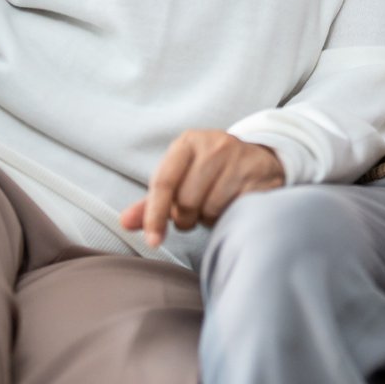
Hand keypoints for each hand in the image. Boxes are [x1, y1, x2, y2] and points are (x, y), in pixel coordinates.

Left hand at [121, 132, 283, 247]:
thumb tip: (125, 222)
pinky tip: (231, 206)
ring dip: (209, 218)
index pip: (164, 182)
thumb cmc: (210, 173)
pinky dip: (229, 216)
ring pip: (210, 208)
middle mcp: (214, 144)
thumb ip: (151, 203)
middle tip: (195, 212)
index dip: (155, 215)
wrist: (259, 160)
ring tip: (215, 206)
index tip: (153, 240)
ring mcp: (240, 158)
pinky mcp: (260, 175)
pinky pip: (234, 210)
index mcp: (188, 143)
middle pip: (186, 200)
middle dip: (186, 217)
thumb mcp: (179, 179)